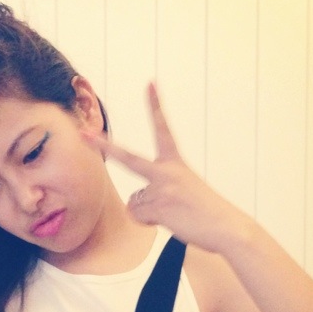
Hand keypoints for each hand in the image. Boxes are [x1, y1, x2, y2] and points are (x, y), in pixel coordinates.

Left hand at [92, 83, 250, 253]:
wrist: (228, 227)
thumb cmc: (208, 213)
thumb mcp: (186, 192)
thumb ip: (159, 191)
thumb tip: (135, 207)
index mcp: (176, 162)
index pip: (164, 130)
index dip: (156, 106)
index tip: (150, 83)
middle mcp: (167, 171)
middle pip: (128, 157)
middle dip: (104, 146)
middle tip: (84, 134)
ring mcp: (162, 188)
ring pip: (135, 202)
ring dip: (148, 213)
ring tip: (175, 216)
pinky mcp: (159, 206)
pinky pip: (137, 216)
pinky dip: (149, 223)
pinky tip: (172, 222)